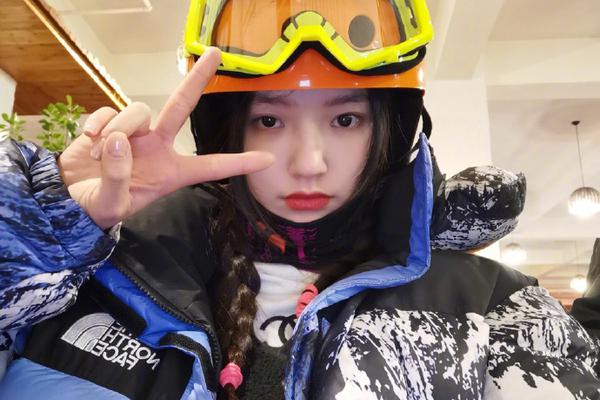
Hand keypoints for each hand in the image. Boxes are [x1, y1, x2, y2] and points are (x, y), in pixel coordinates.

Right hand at [58, 48, 273, 228]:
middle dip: (197, 79)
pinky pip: (108, 111)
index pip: (210, 166)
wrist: (69, 198)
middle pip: (181, 106)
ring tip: (97, 155)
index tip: (267, 159)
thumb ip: (116, 177)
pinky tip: (87, 141)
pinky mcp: (110, 122)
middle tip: (216, 53)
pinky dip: (96, 124)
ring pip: (137, 111)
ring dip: (117, 129)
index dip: (238, 163)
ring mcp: (135, 132)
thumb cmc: (98, 205)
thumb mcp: (111, 205)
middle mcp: (158, 146)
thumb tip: (116, 141)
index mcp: (171, 172)